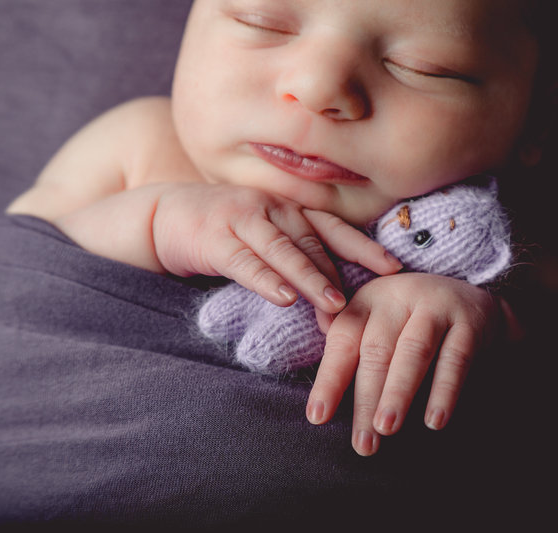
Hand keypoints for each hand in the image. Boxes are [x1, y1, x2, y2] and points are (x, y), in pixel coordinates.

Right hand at [152, 183, 401, 320]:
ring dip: (312, 279)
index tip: (395, 268)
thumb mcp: (264, 232)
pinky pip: (244, 261)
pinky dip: (265, 280)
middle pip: (314, 243)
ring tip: (334, 305)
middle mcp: (272, 209)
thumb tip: (335, 289)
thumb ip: (296, 250)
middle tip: (366, 307)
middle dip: (340, 276)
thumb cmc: (222, 228)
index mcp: (289, 209)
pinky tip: (283, 298)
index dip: (365, 247)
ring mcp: (243, 220)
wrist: (163, 213)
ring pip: (284, 251)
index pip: (334, 228)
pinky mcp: (214, 238)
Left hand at [305, 273, 511, 455]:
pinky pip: (455, 359)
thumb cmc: (411, 323)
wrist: (473, 301)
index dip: (329, 380)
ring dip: (399, 393)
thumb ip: (348, 348)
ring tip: (387, 429)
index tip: (318, 417)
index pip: (343, 340)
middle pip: (377, 350)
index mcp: (369, 300)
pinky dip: (444, 391)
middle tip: (362, 442)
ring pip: (414, 352)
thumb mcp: (378, 323)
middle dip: (366, 399)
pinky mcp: (470, 321)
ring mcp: (436, 306)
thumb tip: (319, 393)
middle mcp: (399, 296)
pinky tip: (434, 421)